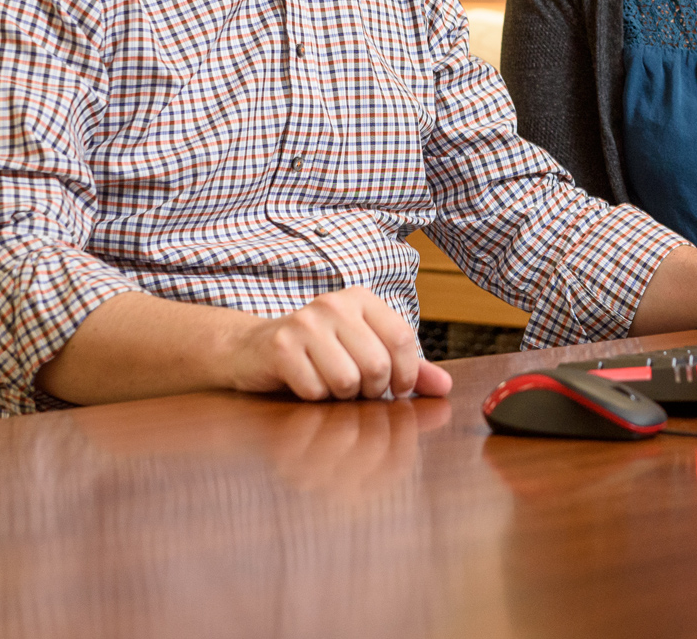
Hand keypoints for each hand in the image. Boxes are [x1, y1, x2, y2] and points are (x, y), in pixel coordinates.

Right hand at [233, 286, 453, 401]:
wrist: (251, 349)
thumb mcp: (364, 351)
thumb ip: (407, 367)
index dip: (406, 373)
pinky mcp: (280, 345)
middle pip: (376, 364)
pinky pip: (314, 389)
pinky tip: (304, 383)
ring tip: (330, 384)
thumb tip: (445, 386)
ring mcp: (304, 322)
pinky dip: (313, 397)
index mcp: (361, 299)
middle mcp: (334, 303)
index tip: (398, 390)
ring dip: (341, 396)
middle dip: (372, 390)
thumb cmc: (317, 353)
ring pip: (346, 380)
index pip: (401, 338)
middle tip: (357, 390)